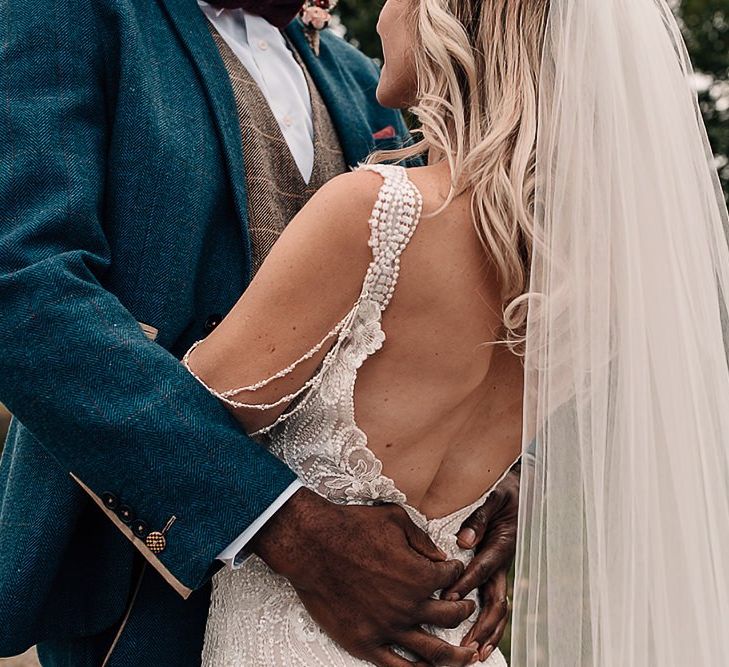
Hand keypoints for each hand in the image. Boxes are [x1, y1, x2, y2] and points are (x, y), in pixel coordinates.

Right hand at [251, 487, 480, 666]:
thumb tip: (441, 557)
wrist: (312, 545)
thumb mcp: (395, 519)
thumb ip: (423, 539)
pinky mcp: (365, 643)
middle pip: (451, 616)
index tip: (453, 570)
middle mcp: (410, 606)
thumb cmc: (352, 526)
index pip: (452, 577)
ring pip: (435, 653)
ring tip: (467, 656)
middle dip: (463, 611)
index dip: (455, 572)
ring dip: (456, 656)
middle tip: (466, 609)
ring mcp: (388, 628)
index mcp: (421, 575)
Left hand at [442, 465, 519, 662]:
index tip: (447, 597)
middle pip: (496, 600)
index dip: (466, 583)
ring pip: (497, 608)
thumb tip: (464, 540)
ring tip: (474, 654)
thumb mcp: (493, 496)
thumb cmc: (502, 492)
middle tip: (465, 644)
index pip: (483, 567)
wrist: (519, 492)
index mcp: (502, 544)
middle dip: (482, 624)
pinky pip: (493, 602)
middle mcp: (502, 562)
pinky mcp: (495, 574)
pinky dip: (488, 624)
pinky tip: (477, 641)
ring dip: (487, 632)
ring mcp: (500, 571)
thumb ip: (478, 516)